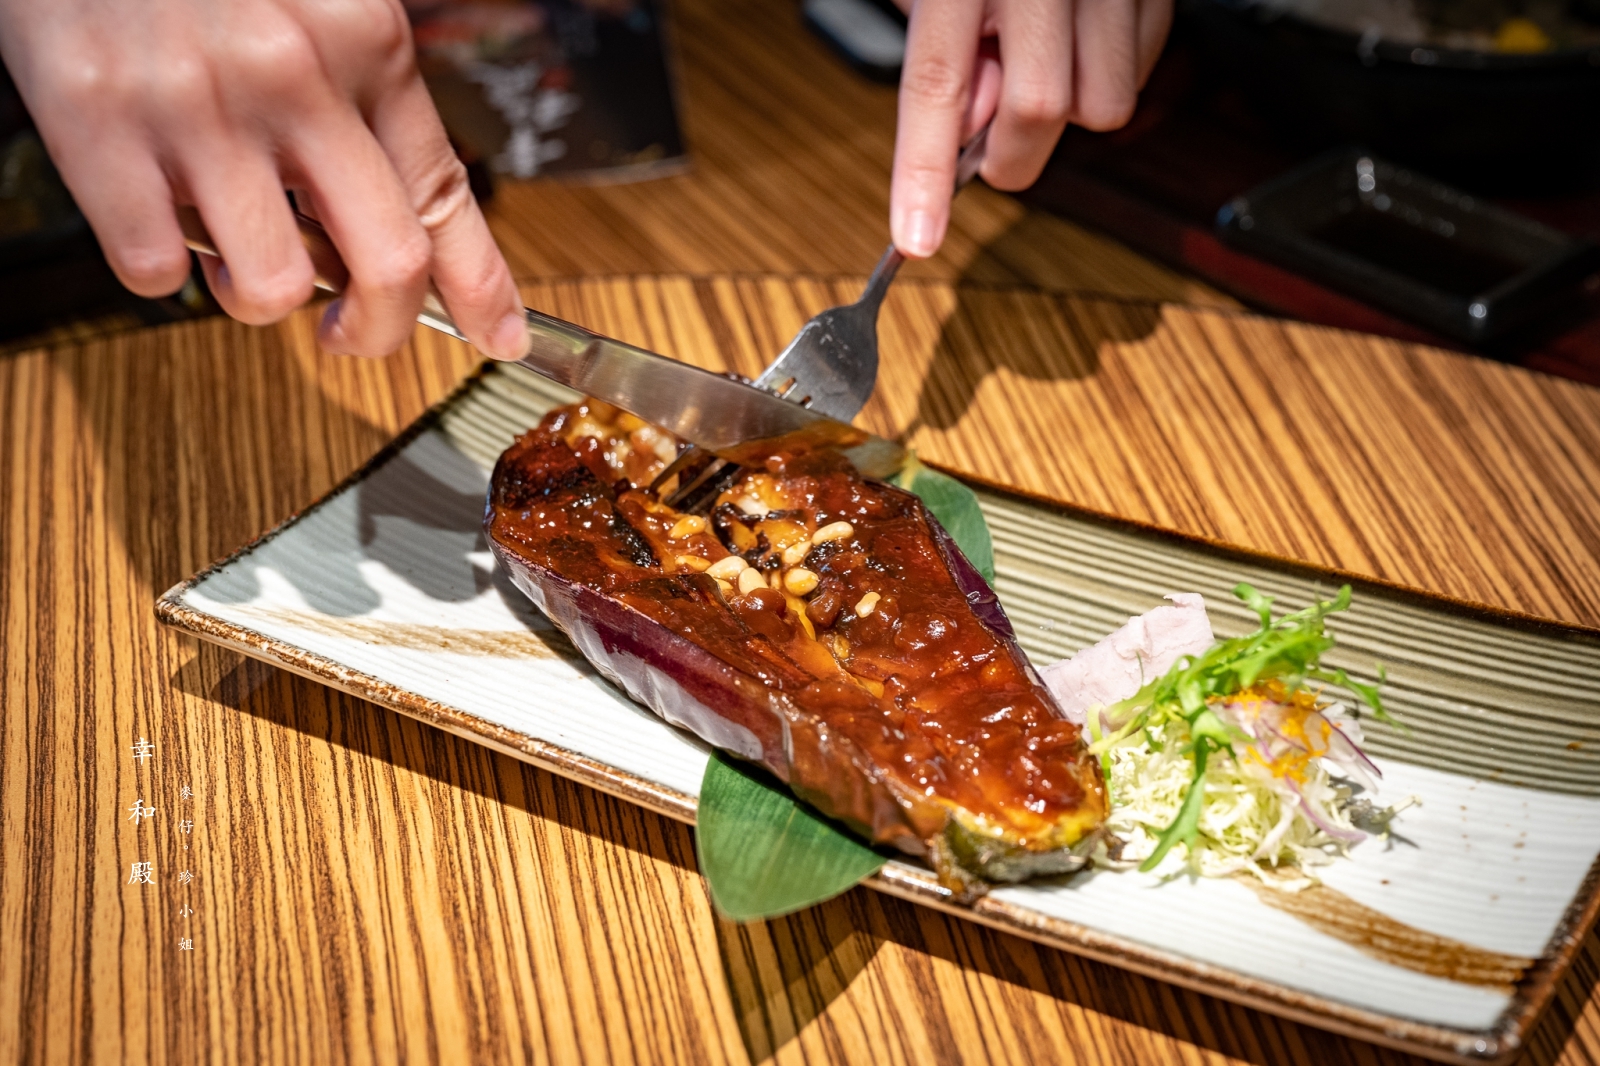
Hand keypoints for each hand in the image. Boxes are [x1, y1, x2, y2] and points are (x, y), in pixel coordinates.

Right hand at [0, 0, 528, 358]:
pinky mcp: (97, 123)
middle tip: (351, 333)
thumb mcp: (320, 10)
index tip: (501, 336)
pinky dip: (159, 269)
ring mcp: (197, 103)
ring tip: (234, 253)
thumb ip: (364, 108)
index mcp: (365, 41)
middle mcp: (295, 75)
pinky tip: (157, 217)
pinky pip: (154, 268)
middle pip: (390, 263)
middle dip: (380, 328)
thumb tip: (404, 239)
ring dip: (257, 299)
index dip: (483, 287)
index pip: (447, 194)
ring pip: (274, 287)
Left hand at [889, 0, 1172, 258]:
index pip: (938, 81)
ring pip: (1103, 104)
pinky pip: (1142, 72)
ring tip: (1041, 56)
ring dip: (1068, 109)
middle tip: (989, 152)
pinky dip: (1108, 75)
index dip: (925, 169)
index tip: (915, 238)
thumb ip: (947, 53)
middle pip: (1037, 107)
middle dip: (1011, 153)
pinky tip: (1081, 39)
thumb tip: (971, 127)